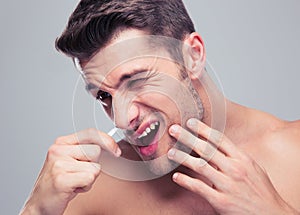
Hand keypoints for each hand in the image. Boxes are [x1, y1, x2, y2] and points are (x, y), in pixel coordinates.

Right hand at [20, 128, 120, 214]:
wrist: (40, 204)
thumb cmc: (59, 182)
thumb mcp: (70, 160)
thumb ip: (85, 150)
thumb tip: (111, 146)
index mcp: (61, 143)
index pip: (90, 133)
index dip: (107, 140)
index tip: (116, 150)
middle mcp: (58, 150)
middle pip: (96, 151)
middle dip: (93, 166)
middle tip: (77, 175)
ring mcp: (58, 164)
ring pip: (95, 167)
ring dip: (89, 179)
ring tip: (74, 182)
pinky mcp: (61, 179)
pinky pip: (89, 178)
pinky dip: (85, 187)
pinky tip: (72, 189)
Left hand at [167, 118, 297, 214]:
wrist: (271, 214)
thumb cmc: (261, 190)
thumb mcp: (253, 168)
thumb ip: (236, 156)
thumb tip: (219, 146)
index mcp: (242, 159)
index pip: (219, 139)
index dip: (203, 129)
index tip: (190, 122)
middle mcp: (234, 169)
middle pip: (206, 149)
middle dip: (188, 137)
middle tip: (173, 129)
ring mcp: (227, 184)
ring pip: (200, 166)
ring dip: (182, 157)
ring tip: (170, 152)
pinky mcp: (220, 200)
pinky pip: (199, 188)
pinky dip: (186, 181)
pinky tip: (176, 177)